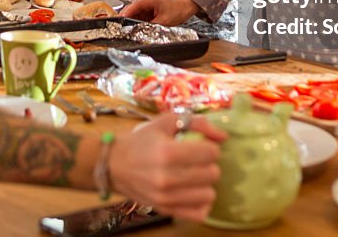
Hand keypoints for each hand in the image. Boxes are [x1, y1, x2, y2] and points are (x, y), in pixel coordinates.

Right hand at [109, 112, 224, 221]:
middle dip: (210, 164)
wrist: (114, 165)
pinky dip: (201, 203)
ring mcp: (166, 197)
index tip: (201, 146)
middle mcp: (167, 177)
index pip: (211, 153)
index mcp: (167, 152)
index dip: (210, 147)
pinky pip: (199, 214)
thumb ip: (198, 123)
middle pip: (213, 174)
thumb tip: (224, 136)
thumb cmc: (141, 141)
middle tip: (198, 161)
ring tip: (195, 176)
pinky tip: (194, 192)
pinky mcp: (165, 210)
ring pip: (209, 194)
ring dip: (206, 183)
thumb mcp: (166, 122)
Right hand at [121, 0, 199, 25]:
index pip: (132, 7)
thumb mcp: (164, 21)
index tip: (118, 22)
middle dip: (124, 20)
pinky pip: (138, 19)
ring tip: (125, 31)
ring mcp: (146, 8)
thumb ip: (151, 26)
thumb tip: (140, 32)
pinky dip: (135, 24)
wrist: (185, 9)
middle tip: (119, 29)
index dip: (124, 14)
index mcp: (148, 1)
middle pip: (130, 11)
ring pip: (133, 15)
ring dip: (129, 23)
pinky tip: (134, 30)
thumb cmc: (177, 11)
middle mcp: (145, 3)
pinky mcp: (147, 13)